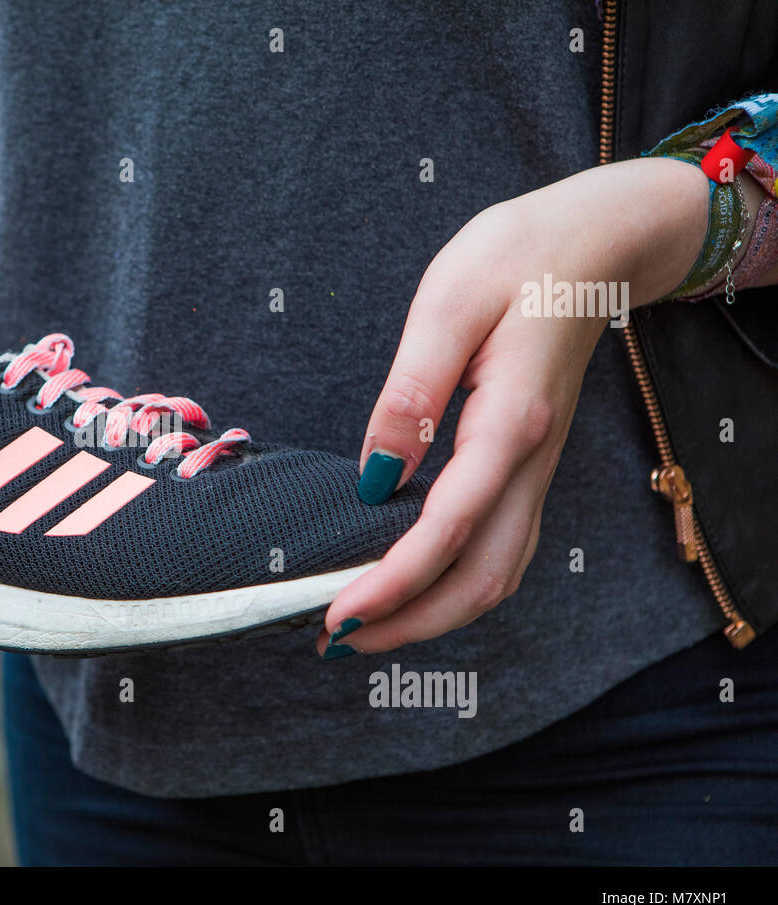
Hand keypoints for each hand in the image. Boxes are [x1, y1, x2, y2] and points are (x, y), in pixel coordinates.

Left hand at [320, 157, 710, 654]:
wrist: (595, 242)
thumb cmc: (518, 258)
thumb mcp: (448, 304)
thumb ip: (411, 395)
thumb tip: (374, 477)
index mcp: (509, 424)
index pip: (446, 531)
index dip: (390, 584)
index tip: (336, 614)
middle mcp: (531, 461)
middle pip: (481, 578)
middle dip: (410, 622)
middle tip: (339, 635)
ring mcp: (537, 467)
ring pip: (498, 572)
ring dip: (435, 612)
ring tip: (368, 621)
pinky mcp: (529, 463)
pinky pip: (501, 546)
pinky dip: (457, 581)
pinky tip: (414, 579)